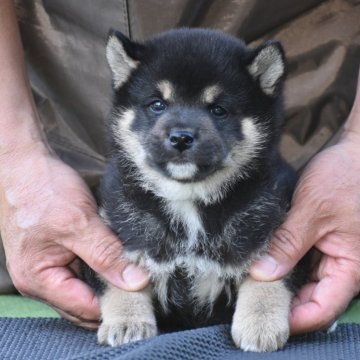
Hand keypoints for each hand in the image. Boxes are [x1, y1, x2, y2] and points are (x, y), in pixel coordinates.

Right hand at [0, 144, 148, 328]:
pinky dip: (100, 267)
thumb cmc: (43, 190)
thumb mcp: (80, 223)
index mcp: (39, 280)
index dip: (115, 303)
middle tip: (141, 280)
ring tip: (130, 268)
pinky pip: (82, 270)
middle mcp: (40, 280)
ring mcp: (47, 267)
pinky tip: (115, 257)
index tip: (143, 292)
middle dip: (112, 294)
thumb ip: (107, 255)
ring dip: (107, 280)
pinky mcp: (56, 254)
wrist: (25, 163)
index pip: (85, 309)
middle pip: (84, 303)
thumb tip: (136, 282)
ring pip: (85, 286)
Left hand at [250, 75, 359, 333]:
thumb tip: (261, 273)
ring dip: (282, 283)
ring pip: (306, 283)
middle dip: (282, 301)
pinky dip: (285, 265)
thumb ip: (288, 244)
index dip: (293, 319)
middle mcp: (345, 267)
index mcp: (351, 267)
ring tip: (252, 281)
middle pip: (311, 299)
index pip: (321, 309)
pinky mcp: (324, 242)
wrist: (356, 151)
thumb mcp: (312, 210)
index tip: (261, 316)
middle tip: (248, 297)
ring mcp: (334, 255)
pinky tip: (265, 262)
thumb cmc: (345, 176)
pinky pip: (304, 263)